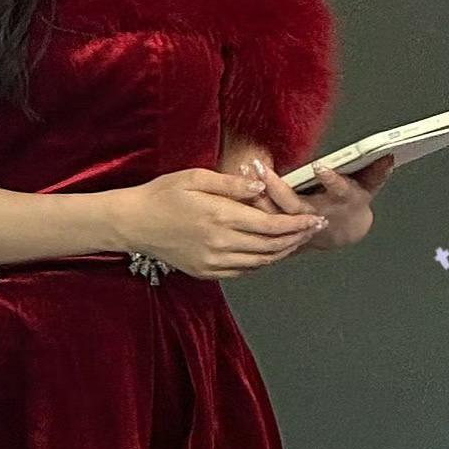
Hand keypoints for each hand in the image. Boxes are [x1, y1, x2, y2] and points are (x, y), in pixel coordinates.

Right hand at [120, 166, 326, 278]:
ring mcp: (212, 261)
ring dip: (284, 252)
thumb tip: (261, 187)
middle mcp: (219, 243)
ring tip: (298, 240)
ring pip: (260, 261)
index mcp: (219, 216)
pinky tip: (270, 252)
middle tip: (315, 229)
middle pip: (271, 246)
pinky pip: (243, 270)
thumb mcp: (195, 178)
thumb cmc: (161, 195)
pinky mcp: (206, 271)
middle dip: (298, 238)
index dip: (297, 223)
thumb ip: (231, 184)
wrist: (133, 223)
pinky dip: (262, 262)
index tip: (315, 219)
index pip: (271, 224)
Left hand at [243, 151, 394, 251]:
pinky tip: (238, 180)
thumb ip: (377, 172)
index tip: (321, 167)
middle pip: (294, 204)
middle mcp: (318, 215)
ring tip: (246, 168)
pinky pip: (264, 216)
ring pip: (275, 213)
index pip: (338, 191)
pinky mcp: (282, 227)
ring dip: (258, 193)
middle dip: (276, 186)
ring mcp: (298, 224)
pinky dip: (252, 200)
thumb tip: (389, 154)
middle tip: (259, 165)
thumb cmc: (352, 202)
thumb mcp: (368, 187)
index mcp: (342, 202)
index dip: (331, 180)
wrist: (341, 233)